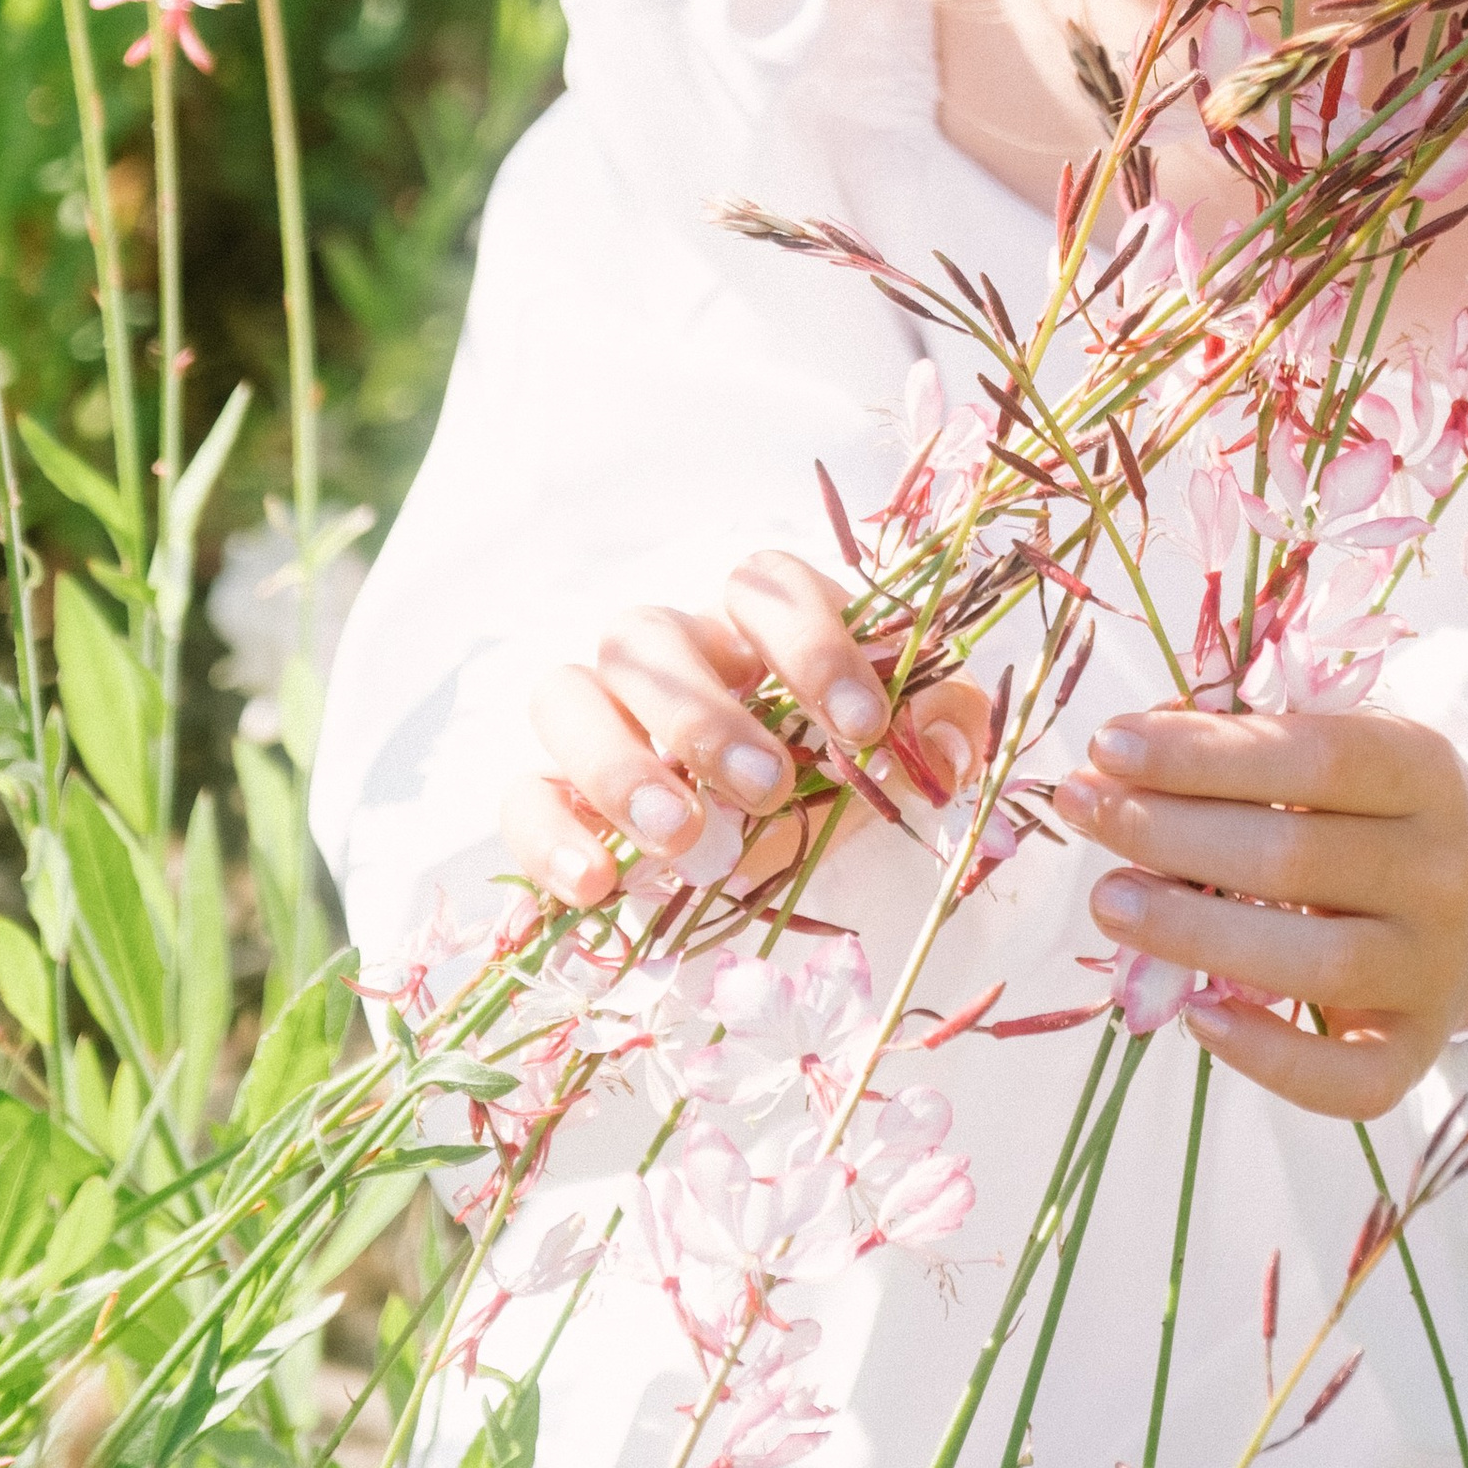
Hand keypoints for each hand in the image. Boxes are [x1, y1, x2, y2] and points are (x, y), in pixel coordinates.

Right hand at [501, 552, 991, 908]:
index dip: (813, 644)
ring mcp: (599, 719)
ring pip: (565, 693)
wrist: (766, 854)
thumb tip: (947, 748)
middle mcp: (667, 655)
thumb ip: (942, 726)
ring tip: (682, 838)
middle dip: (705, 714)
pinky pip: (520, 794)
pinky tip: (600, 885)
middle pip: (645, 633)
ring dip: (618, 764)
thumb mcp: (901, 745)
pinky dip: (549, 837)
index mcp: (753, 625)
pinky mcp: (553, 795)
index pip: (762, 582)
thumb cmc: (834, 769)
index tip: (863, 728)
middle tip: (767, 792)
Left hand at [1053, 708, 1467, 1117]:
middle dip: (1171, 831)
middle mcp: (1443, 871)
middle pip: (1297, 857)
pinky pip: (1349, 1078)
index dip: (1204, 753)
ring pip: (1316, 965)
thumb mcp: (1332, 750)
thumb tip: (1118, 757)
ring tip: (1107, 899)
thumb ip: (1241, 744)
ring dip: (1195, 932)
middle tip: (1084, 809)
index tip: (1107, 743)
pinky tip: (1196, 1018)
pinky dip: (1272, 1057)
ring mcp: (1435, 969)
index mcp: (1426, 770)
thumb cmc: (1368, 806)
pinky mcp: (1416, 1050)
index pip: (1314, 756)